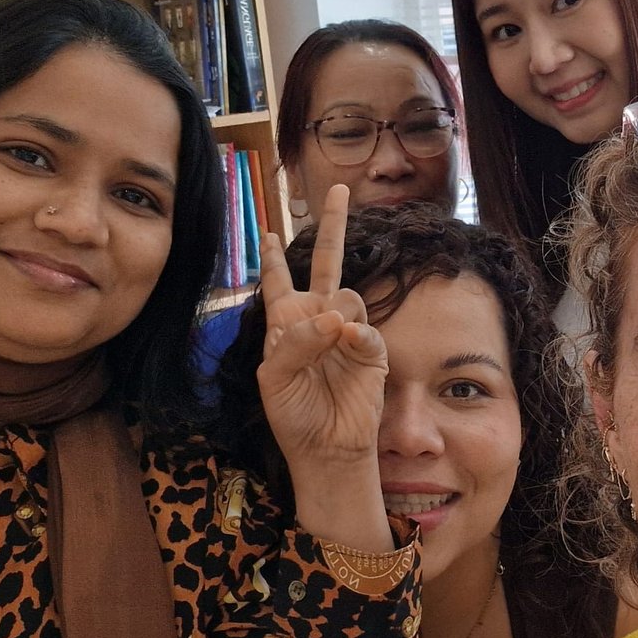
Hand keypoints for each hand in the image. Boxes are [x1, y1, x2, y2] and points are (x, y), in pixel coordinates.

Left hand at [257, 186, 390, 546]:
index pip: (279, 282)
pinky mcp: (372, 351)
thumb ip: (295, 341)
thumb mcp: (274, 378)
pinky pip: (365, 327)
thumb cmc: (294, 416)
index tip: (265, 230)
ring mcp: (347, 334)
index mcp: (286, 325)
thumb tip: (334, 316)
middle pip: (327, 264)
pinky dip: (356, 333)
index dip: (274, 257)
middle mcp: (318, 321)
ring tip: (331, 340)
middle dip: (333, 225)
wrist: (326, 448)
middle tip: (337, 189)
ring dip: (336, 311)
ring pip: (347, 295)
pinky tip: (348, 342)